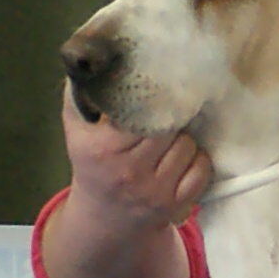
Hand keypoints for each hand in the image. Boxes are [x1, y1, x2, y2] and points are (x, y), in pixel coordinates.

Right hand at [60, 83, 210, 238]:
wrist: (104, 218)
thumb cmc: (93, 164)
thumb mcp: (77, 129)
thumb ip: (82, 94)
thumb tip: (95, 59)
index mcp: (103, 148)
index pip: (141, 114)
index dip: (153, 101)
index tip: (156, 94)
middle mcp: (129, 171)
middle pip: (169, 128)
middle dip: (170, 118)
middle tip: (166, 114)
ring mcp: (155, 191)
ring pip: (188, 146)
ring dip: (184, 138)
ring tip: (170, 138)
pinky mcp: (176, 204)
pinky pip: (201, 169)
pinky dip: (197, 160)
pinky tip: (182, 158)